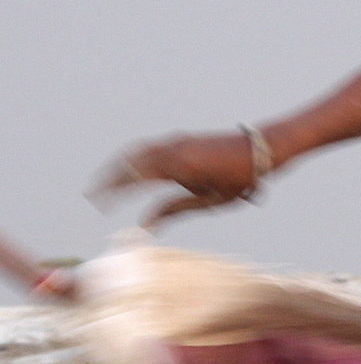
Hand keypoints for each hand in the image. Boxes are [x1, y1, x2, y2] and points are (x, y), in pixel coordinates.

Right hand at [92, 131, 266, 225]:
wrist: (263, 148)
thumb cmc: (242, 179)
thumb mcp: (211, 201)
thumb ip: (176, 210)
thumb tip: (146, 224)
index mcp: (179, 166)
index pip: (135, 178)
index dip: (114, 191)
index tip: (99, 203)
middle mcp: (174, 149)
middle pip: (130, 162)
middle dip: (110, 178)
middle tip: (93, 195)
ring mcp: (178, 141)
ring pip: (138, 151)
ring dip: (120, 166)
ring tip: (106, 184)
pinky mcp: (182, 139)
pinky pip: (150, 147)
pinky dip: (134, 158)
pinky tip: (129, 170)